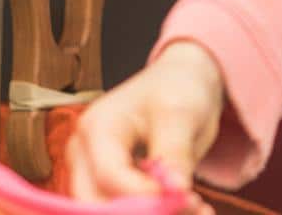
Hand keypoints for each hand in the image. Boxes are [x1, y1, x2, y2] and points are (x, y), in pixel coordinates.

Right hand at [67, 41, 223, 212]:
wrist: (180, 79)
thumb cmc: (177, 88)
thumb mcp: (181, 114)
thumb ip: (175, 152)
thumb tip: (177, 192)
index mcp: (98, 128)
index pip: (109, 176)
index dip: (144, 196)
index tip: (186, 200)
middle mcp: (83, 153)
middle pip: (97, 202)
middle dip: (144, 213)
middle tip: (193, 208)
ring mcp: (90, 170)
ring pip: (108, 210)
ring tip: (198, 209)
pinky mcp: (106, 184)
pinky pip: (122, 209)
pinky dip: (154, 212)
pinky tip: (191, 209)